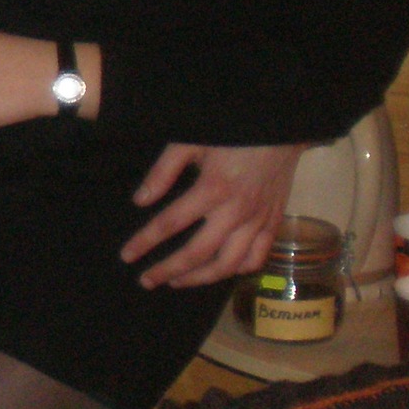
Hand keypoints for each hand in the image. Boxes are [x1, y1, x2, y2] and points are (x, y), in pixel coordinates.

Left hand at [123, 142, 305, 288]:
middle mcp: (237, 211)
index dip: (145, 241)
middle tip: (146, 280)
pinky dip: (238, 270)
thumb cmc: (231, 131)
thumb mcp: (190, 142)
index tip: (127, 255)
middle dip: (168, 270)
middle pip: (198, 253)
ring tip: (176, 281)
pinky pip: (257, 258)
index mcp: (213, 188)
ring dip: (199, 278)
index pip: (170, 223)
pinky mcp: (274, 222)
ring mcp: (258, 220)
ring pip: (228, 264)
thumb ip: (163, 172)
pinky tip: (219, 271)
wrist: (281, 126)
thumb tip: (139, 201)